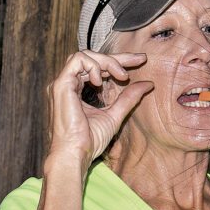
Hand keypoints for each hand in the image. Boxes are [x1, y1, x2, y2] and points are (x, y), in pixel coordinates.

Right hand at [45, 50, 153, 176]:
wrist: (75, 154)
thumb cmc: (90, 141)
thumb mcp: (115, 115)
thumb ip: (128, 98)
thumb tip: (148, 84)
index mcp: (76, 90)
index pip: (97, 67)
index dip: (119, 61)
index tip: (140, 61)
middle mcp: (68, 84)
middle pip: (92, 57)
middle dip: (118, 57)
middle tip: (140, 60)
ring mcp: (63, 83)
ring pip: (84, 55)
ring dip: (107, 61)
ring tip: (122, 76)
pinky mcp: (61, 85)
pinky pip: (77, 60)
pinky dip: (94, 66)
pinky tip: (102, 82)